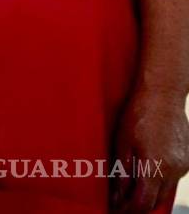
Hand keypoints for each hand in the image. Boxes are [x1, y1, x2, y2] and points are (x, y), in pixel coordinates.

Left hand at [110, 83, 188, 211]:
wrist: (163, 94)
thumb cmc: (138, 114)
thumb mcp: (122, 143)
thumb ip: (122, 173)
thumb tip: (118, 196)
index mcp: (156, 167)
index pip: (143, 203)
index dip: (127, 209)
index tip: (115, 208)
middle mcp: (174, 170)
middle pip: (157, 202)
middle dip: (138, 206)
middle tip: (121, 202)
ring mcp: (184, 166)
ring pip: (166, 192)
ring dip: (150, 194)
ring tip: (130, 187)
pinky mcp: (187, 160)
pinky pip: (173, 178)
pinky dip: (159, 181)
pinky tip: (145, 171)